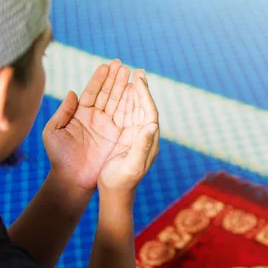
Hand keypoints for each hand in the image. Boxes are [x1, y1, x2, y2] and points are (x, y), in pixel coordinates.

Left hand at [43, 61, 157, 192]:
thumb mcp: (54, 132)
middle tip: (122, 64)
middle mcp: (96, 118)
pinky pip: (125, 118)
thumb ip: (63, 112)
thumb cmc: (59, 157)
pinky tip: (134, 92)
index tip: (106, 65)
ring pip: (117, 102)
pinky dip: (130, 104)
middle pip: (107, 93)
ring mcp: (107, 126)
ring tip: (130, 73)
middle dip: (115, 78)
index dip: (99, 78)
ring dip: (124, 87)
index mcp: (81, 114)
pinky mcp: (117, 136)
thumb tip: (72, 93)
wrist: (72, 180)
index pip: (92, 92)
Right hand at [97, 69, 158, 195]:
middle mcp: (144, 137)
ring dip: (134, 94)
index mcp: (148, 141)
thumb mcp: (132, 165)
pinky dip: (125, 104)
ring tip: (132, 77)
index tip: (139, 80)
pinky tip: (122, 95)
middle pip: (144, 108)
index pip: (149, 113)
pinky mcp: (126, 139)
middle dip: (141, 90)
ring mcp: (135, 137)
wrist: (115, 196)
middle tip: (138, 72)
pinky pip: (126, 117)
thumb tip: (152, 125)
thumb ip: (142, 145)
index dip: (145, 95)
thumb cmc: (122, 183)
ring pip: (135, 110)